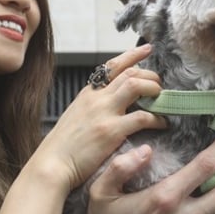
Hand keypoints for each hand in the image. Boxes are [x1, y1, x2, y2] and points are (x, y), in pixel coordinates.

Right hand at [33, 45, 164, 191]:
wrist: (52, 164)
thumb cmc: (63, 147)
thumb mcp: (76, 117)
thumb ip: (93, 107)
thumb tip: (110, 104)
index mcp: (88, 94)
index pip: (112, 65)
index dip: (133, 54)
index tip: (147, 49)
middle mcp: (97, 98)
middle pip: (130, 73)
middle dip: (150, 76)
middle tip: (160, 86)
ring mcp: (104, 112)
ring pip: (136, 85)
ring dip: (154, 90)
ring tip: (162, 99)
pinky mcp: (111, 131)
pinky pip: (142, 117)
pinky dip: (157, 118)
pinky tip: (162, 124)